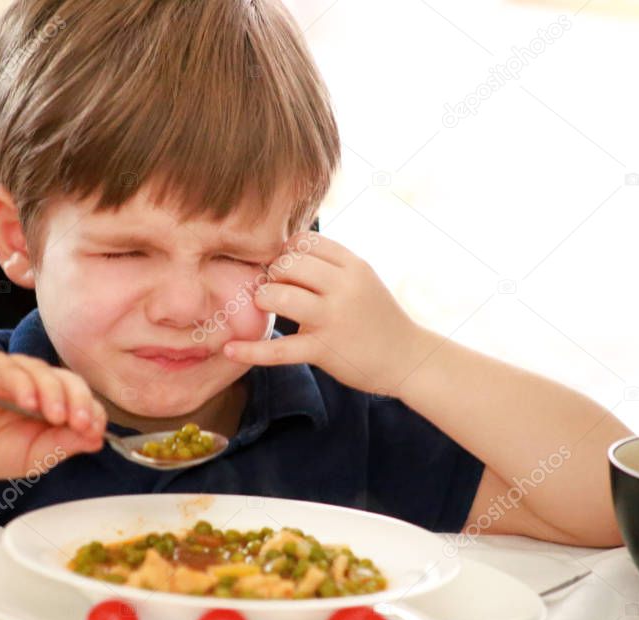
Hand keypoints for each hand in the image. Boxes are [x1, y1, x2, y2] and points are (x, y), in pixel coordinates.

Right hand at [0, 352, 106, 479]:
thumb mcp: (37, 456)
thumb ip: (65, 445)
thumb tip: (98, 438)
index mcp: (56, 403)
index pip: (84, 400)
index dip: (93, 413)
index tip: (94, 431)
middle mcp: (40, 383)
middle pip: (70, 382)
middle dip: (80, 402)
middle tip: (81, 423)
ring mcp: (17, 372)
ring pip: (44, 373)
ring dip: (54, 394)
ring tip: (55, 416)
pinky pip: (12, 370)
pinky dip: (24, 385)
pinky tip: (28, 404)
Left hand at [222, 231, 426, 395]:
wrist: (409, 359)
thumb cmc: (376, 316)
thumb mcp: (361, 279)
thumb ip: (329, 263)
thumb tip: (284, 247)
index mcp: (353, 265)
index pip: (304, 241)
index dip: (284, 252)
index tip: (285, 269)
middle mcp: (344, 287)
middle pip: (288, 263)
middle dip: (272, 274)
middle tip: (275, 290)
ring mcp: (333, 318)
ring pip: (279, 295)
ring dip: (264, 299)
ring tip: (269, 308)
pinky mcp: (324, 350)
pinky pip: (278, 349)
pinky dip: (250, 350)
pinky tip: (229, 349)